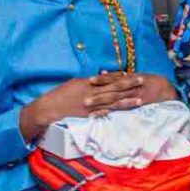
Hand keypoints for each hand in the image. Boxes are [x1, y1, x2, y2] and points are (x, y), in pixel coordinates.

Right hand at [19, 72, 145, 139]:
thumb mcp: (74, 83)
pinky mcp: (87, 117)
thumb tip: (102, 76)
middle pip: (114, 88)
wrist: (46, 109)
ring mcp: (90, 106)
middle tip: (143, 81)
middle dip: (129, 85)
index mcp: (87, 83)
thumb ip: (89, 81)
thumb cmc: (60, 95)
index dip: (121, 76)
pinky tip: (123, 111)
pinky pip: (103, 114)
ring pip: (112, 102)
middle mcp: (90, 93)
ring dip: (127, 101)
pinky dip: (113, 111)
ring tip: (140, 100)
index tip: (132, 73)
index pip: (107, 79)